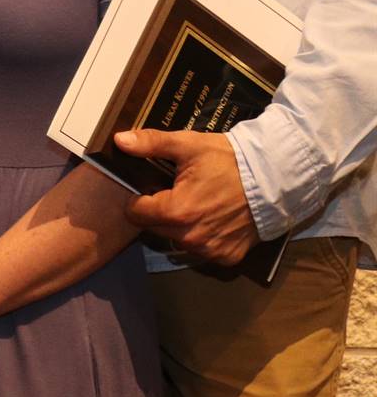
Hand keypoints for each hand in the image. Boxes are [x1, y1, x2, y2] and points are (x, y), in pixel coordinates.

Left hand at [115, 129, 259, 263]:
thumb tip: (119, 140)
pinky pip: (202, 250)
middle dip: (158, 212)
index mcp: (176, 211)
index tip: (150, 188)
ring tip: (197, 203)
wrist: (276, 178)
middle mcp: (190, 237)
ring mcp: (210, 250)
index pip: (134, 213)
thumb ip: (151, 143)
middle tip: (175, 191)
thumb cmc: (229, 160)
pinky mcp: (227, 257)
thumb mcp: (188, 145)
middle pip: (154, 228)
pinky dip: (203, 236)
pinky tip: (214, 218)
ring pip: (177, 240)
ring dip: (179, 226)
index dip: (138, 198)